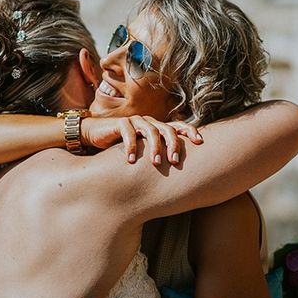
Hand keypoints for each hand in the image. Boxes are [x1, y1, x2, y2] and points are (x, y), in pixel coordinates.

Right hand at [81, 116, 202, 164]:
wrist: (97, 135)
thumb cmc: (123, 146)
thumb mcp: (143, 151)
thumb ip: (158, 156)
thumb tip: (179, 175)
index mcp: (158, 127)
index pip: (179, 126)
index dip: (190, 131)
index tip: (200, 142)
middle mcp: (150, 122)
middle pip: (168, 129)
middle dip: (173, 145)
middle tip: (174, 161)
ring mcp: (136, 121)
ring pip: (151, 131)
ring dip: (155, 148)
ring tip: (156, 163)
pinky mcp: (121, 123)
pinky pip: (129, 133)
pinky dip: (131, 147)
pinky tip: (130, 160)